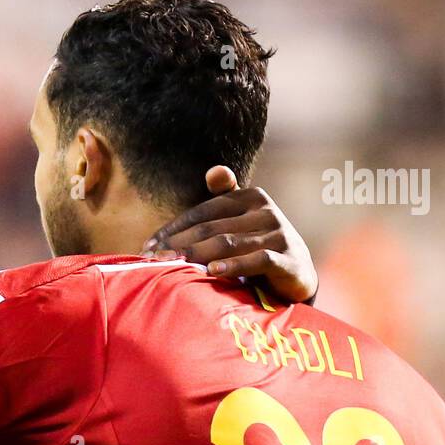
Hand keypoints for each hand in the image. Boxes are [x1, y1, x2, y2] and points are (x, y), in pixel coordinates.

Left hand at [144, 166, 318, 303]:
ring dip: (197, 255)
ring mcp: (279, 234)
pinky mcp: (289, 259)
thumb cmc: (257, 245)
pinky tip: (212, 272)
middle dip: (178, 245)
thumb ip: (223, 198)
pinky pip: (257, 260)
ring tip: (172, 265)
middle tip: (152, 260)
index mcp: (249, 197)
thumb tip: (213, 171)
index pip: (202, 212)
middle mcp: (266, 210)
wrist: (297, 273)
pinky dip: (234, 266)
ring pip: (229, 243)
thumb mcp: (239, 220)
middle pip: (211, 228)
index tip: (147, 246)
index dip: (173, 229)